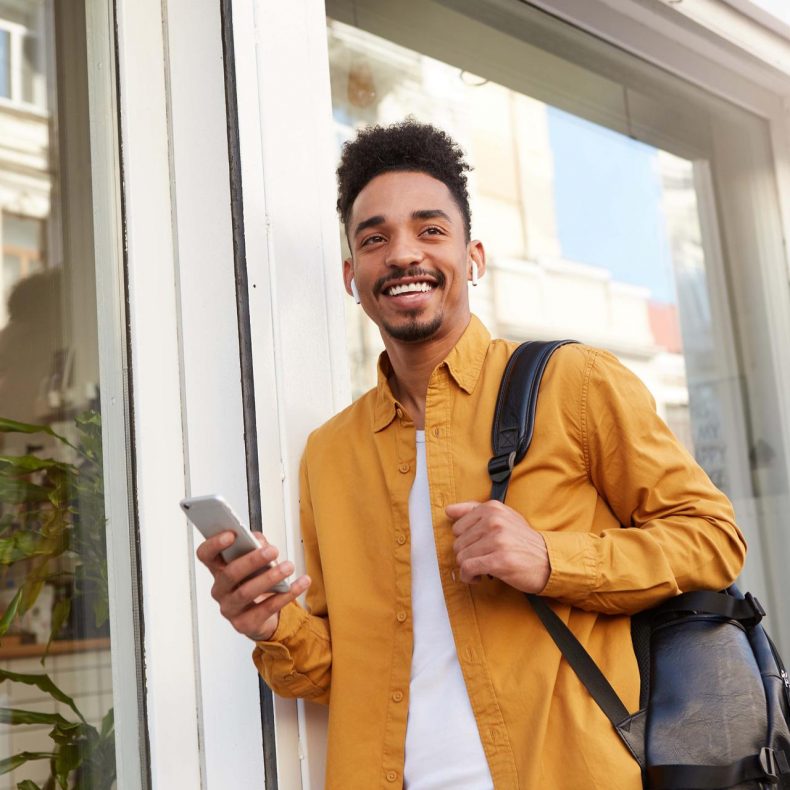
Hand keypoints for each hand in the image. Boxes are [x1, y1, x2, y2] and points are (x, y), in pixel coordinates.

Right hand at [196, 531, 310, 641]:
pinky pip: (266, 609)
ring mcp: (230, 608)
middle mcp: (220, 589)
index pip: (206, 554)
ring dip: (269, 578)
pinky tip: (299, 584)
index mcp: (219, 569)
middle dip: (252, 560)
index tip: (232, 534)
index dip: (214, 544)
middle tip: (273, 550)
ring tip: (288, 567)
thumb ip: (256, 545)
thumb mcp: (255, 561)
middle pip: (229, 573)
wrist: (262, 617)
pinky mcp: (245, 624)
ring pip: (246, 592)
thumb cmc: (255, 582)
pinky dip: (286, 595)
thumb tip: (259, 541)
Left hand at [446, 500, 550, 592]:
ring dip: (468, 568)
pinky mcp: (499, 560)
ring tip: (482, 569)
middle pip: (458, 543)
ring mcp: (497, 540)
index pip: (457, 526)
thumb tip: (448, 510)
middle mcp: (494, 521)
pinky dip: (469, 577)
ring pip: (461, 557)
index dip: (465, 541)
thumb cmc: (522, 541)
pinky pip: (468, 569)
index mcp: (492, 508)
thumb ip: (474, 511)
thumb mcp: (503, 518)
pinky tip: (479, 577)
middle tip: (481, 560)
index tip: (477, 547)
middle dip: (467, 556)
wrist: (548, 561)